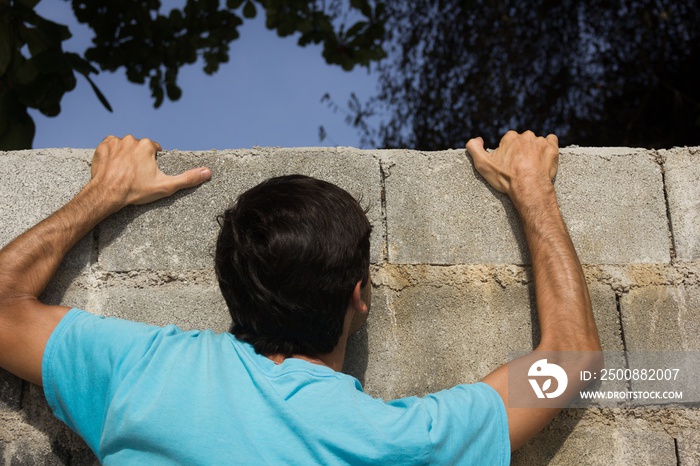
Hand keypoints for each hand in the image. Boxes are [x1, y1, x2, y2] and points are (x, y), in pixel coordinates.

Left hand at [89, 135, 211, 206]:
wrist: (107, 193)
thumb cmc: (136, 190)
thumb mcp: (165, 186)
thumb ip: (187, 178)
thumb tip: (207, 172)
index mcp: (147, 146)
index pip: (154, 148)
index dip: (152, 161)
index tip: (147, 173)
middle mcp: (131, 140)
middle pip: (138, 146)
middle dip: (137, 158)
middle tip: (134, 174)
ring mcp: (115, 142)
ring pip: (124, 146)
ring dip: (124, 155)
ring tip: (123, 172)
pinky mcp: (102, 146)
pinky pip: (109, 146)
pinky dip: (111, 154)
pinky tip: (113, 166)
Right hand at [466, 130, 557, 200]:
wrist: (528, 188)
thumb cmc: (506, 178)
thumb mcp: (482, 165)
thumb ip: (473, 148)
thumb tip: (477, 139)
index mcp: (509, 137)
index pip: (508, 141)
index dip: (507, 154)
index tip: (508, 164)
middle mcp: (525, 136)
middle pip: (522, 141)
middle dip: (521, 151)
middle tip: (521, 167)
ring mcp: (540, 141)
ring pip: (536, 142)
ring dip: (534, 151)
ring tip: (532, 166)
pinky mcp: (552, 148)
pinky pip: (551, 141)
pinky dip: (548, 147)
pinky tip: (544, 158)